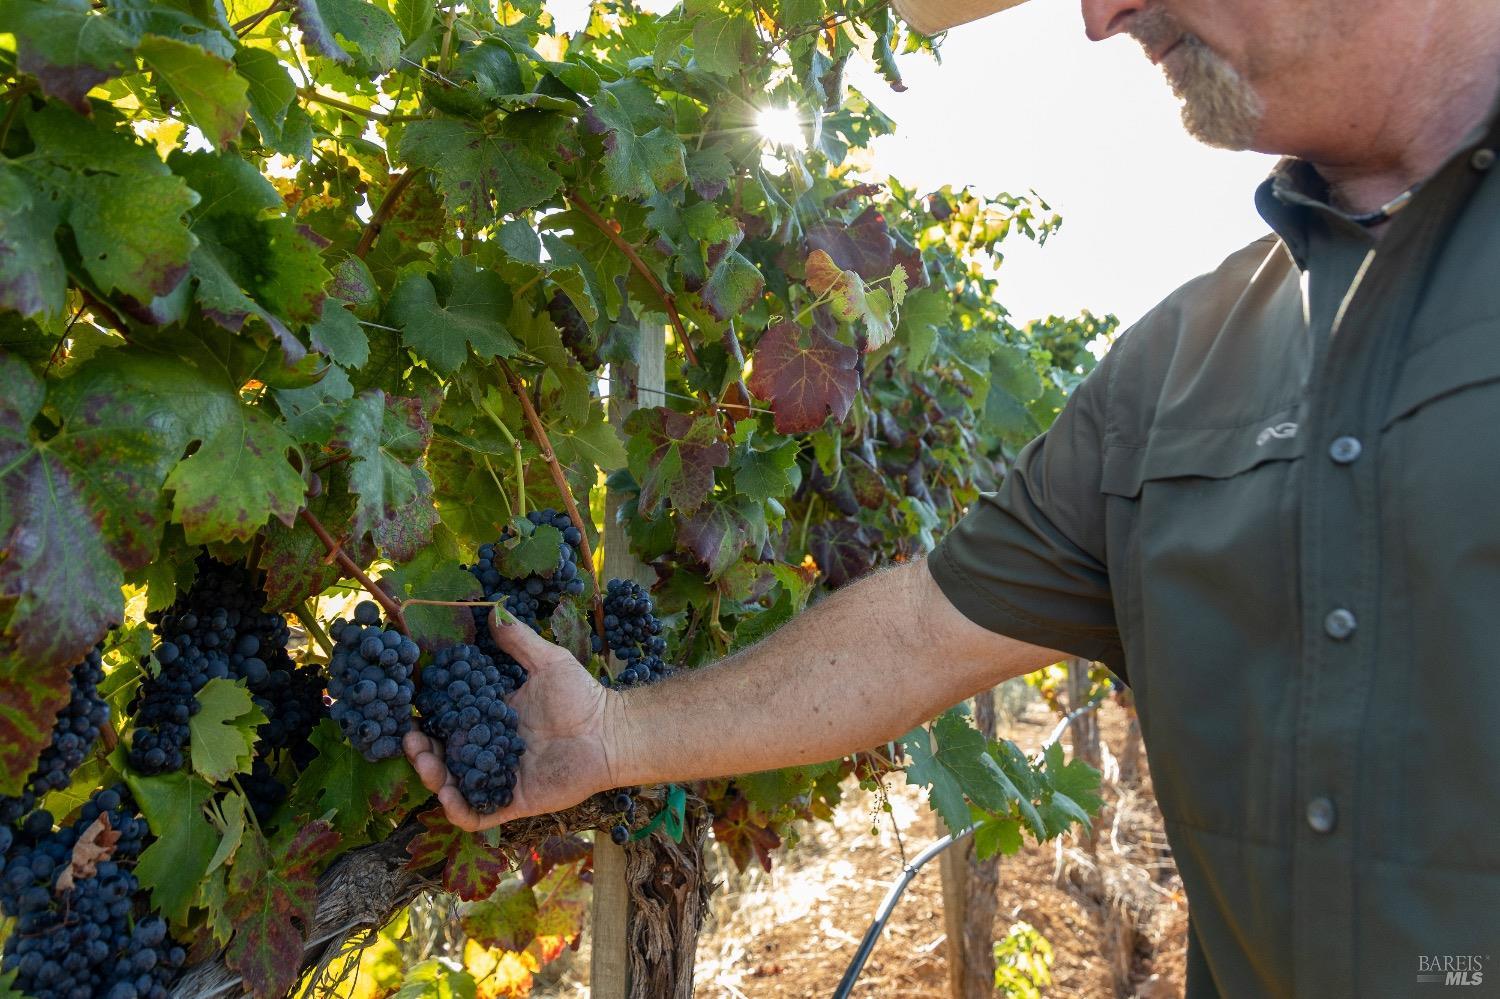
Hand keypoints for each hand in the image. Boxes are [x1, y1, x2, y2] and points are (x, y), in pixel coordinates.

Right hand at [403, 608, 621, 831]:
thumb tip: (493, 609)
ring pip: (455, 784)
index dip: (425, 718)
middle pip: (444, 755)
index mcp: (492, 718)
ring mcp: (501, 777)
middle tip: (410, 738)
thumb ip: (520, 640)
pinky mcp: (514, 801)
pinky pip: (479, 815)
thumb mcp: (547, 661)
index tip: (407, 708)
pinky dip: (459, 810)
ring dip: (433, 778)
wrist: (612, 732)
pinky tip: (449, 795)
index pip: (449, 721)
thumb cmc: (582, 696)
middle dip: (420, 750)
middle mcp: (491, 749)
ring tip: (425, 762)